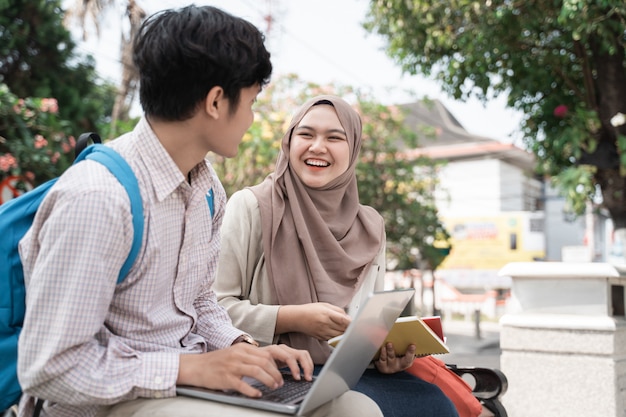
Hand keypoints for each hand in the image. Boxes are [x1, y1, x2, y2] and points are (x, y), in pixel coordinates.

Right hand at [177, 343, 312, 397]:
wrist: (196, 366)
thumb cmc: (217, 362)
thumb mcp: (234, 353)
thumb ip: (249, 356)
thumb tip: (268, 363)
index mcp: (242, 349)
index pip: (266, 355)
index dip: (276, 366)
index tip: (281, 374)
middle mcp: (238, 355)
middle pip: (264, 362)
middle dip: (275, 374)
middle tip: (279, 383)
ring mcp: (232, 366)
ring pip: (257, 371)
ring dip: (268, 380)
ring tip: (273, 387)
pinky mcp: (225, 378)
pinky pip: (242, 385)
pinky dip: (252, 391)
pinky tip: (258, 394)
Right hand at [277, 302, 350, 340]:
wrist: (297, 318)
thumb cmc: (310, 310)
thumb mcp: (325, 305)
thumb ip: (338, 310)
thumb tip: (348, 317)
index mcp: (327, 314)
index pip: (343, 320)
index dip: (352, 323)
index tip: (357, 323)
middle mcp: (325, 324)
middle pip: (343, 330)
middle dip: (350, 329)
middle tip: (356, 327)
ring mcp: (323, 332)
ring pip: (340, 336)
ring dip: (346, 334)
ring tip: (349, 331)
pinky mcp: (321, 338)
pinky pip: (333, 339)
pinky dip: (338, 337)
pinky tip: (340, 333)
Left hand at [374, 342, 415, 373]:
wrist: (392, 367)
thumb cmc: (401, 358)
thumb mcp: (406, 356)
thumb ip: (408, 349)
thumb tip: (410, 337)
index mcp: (405, 363)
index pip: (408, 358)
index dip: (410, 352)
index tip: (412, 345)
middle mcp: (396, 366)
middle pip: (393, 358)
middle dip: (391, 351)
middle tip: (389, 343)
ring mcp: (388, 367)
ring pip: (384, 359)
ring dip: (383, 352)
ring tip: (382, 346)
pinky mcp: (380, 366)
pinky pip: (378, 360)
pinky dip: (378, 354)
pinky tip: (376, 348)